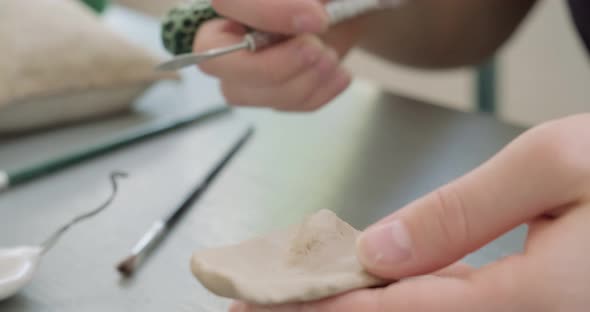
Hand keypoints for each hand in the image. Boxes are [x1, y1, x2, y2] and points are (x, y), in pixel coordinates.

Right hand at [193, 0, 365, 110]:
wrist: (341, 11)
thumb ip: (292, 1)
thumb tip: (307, 21)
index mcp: (233, 0)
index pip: (225, 2)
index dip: (267, 14)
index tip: (317, 20)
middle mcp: (222, 32)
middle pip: (215, 61)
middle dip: (274, 66)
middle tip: (318, 50)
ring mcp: (238, 68)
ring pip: (248, 93)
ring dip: (302, 81)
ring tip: (332, 57)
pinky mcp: (264, 93)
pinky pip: (281, 105)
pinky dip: (317, 93)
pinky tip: (339, 74)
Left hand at [231, 114, 589, 310]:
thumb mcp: (552, 166)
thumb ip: (461, 212)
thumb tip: (382, 249)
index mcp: (532, 300)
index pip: (400, 309)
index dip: (329, 306)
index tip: (267, 306)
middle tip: (258, 311)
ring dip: (359, 309)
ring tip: (298, 299)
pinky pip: (451, 309)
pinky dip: (400, 301)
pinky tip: (368, 289)